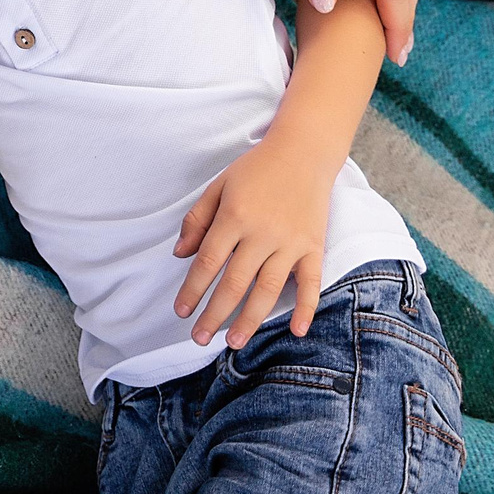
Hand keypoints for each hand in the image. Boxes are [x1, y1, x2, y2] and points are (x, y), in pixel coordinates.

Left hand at [173, 139, 333, 347]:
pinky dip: (305, 308)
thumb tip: (180, 254)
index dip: (193, 289)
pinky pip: (310, 282)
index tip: (181, 311)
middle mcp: (262, 233)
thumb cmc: (256, 169)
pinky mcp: (313, 246)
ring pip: (267, 289)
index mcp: (234, 217)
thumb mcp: (218, 185)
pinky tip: (296, 330)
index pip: (208, 262)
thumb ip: (197, 219)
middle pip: (234, 283)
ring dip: (250, 319)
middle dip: (214, 314)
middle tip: (199, 338)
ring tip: (234, 342)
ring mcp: (290, 242)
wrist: (303, 152)